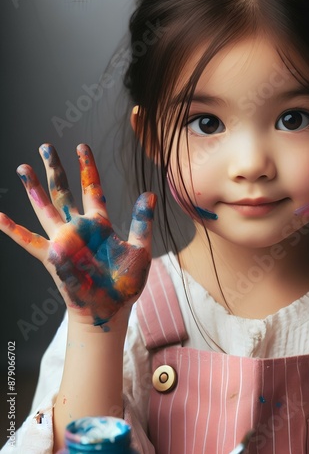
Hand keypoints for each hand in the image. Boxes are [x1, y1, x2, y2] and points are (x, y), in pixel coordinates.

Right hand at [0, 144, 155, 328]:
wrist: (112, 308)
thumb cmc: (127, 281)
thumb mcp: (140, 248)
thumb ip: (141, 222)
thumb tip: (149, 194)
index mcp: (100, 223)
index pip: (92, 187)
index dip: (86, 167)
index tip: (81, 146)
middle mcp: (79, 227)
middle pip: (64, 191)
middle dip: (55, 169)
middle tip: (45, 146)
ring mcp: (64, 240)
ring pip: (45, 208)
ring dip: (34, 189)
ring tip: (23, 167)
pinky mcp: (53, 258)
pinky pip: (29, 241)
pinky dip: (13, 230)